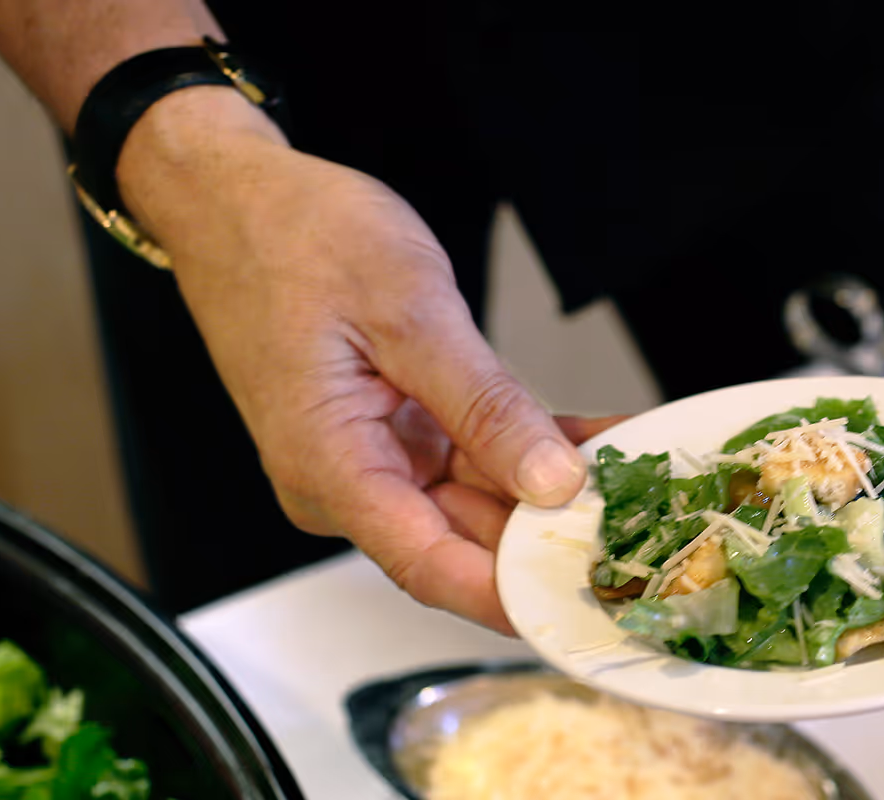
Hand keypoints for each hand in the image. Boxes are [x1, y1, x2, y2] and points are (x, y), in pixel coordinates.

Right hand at [118, 87, 615, 633]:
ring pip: (478, 500)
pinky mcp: (393, 431)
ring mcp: (372, 458)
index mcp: (330, 468)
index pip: (431, 567)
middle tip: (645, 530)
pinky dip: (532, 447)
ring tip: (640, 477)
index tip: (587, 602)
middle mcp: (346, 480)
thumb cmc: (297, 238)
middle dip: (552, 540)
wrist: (238, 196)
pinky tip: (601, 439)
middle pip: (463, 541)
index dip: (512, 597)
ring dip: (553, 492)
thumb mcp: (408, 314)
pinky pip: (472, 456)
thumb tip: (551, 483)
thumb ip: (484, 406)